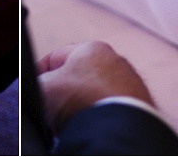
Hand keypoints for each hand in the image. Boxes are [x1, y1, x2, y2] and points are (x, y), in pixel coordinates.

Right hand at [36, 41, 154, 130]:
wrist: (117, 129)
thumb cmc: (81, 100)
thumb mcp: (44, 87)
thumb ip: (38, 81)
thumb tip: (42, 86)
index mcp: (91, 48)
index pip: (56, 57)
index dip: (40, 73)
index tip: (35, 89)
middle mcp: (116, 60)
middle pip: (79, 76)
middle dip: (65, 92)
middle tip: (53, 109)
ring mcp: (132, 83)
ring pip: (98, 93)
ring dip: (84, 105)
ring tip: (74, 121)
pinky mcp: (142, 105)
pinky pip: (114, 109)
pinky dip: (103, 116)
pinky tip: (94, 125)